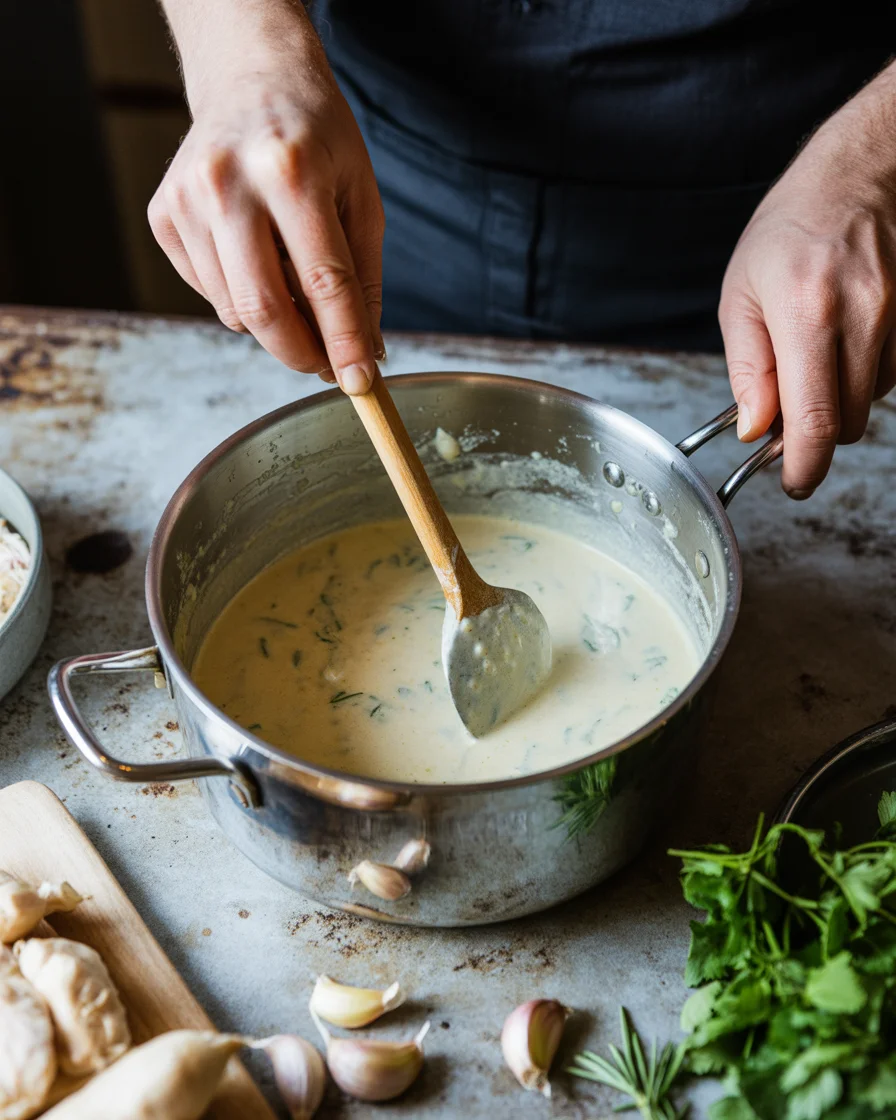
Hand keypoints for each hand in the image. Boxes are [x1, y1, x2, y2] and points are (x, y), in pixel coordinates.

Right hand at [148, 13, 383, 393]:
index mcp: (290, 170)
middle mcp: (228, 182)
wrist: (251, 77)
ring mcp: (186, 199)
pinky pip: (210, 293)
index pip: (324, 281)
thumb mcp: (360, 196)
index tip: (361, 383)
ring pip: (234, 311)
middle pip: (265, 309)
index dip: (344, 342)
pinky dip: (240, 298)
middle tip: (328, 364)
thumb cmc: (316, 138)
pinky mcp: (163, 215)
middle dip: (303, 353)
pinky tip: (256, 257)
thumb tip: (366, 354)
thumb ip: (363, 280)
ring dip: (274, 324)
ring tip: (294, 285)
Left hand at [719, 63, 895, 497]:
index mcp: (808, 312)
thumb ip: (747, 370)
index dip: (803, 466)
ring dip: (836, 401)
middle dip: (812, 433)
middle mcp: (863, 316)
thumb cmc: (790, 229)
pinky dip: (860, 378)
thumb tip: (754, 429)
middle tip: (783, 415)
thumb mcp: (741, 295)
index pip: (814, 418)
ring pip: (869, 403)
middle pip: (845, 422)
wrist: (859, 174)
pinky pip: (889, 377)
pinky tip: (842, 344)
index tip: (792, 483)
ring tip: (811, 358)